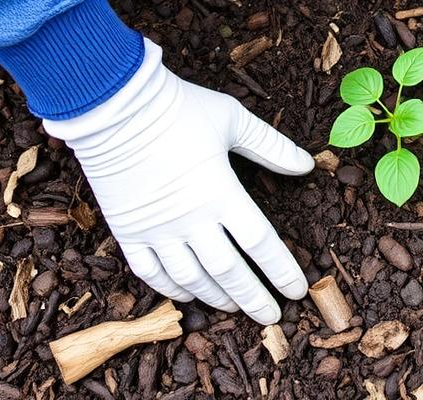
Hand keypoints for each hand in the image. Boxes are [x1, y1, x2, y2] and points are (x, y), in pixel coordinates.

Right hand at [43, 39, 313, 323]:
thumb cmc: (179, 108)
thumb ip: (272, 146)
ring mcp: (156, 229)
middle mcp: (190, 219)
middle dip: (254, 297)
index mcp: (221, 193)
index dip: (281, 271)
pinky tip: (189, 295)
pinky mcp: (127, 230)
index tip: (297, 290)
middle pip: (229, 271)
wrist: (114, 105)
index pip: (260, 244)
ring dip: (216, 297)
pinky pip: (151, 272)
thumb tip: (308, 165)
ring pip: (191, 278)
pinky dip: (172, 289)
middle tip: (273, 317)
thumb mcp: (234, 120)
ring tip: (235, 308)